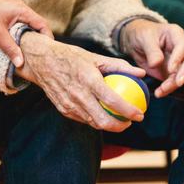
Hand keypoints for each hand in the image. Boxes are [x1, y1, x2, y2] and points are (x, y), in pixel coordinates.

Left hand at [0, 0, 52, 66]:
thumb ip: (10, 48)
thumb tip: (21, 63)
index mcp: (22, 10)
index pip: (42, 24)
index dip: (47, 37)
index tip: (48, 50)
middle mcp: (20, 7)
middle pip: (36, 24)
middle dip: (39, 38)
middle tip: (39, 53)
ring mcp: (13, 8)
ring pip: (27, 24)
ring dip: (28, 36)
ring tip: (29, 50)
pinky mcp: (6, 11)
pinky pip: (19, 23)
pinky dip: (20, 32)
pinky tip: (16, 42)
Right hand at [16, 32, 146, 131]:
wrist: (42, 61)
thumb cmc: (71, 57)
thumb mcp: (95, 57)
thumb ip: (119, 66)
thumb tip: (141, 73)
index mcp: (88, 79)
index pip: (112, 100)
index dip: (128, 111)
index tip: (140, 114)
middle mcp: (78, 95)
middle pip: (103, 120)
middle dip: (120, 126)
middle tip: (130, 122)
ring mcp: (69, 104)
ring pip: (93, 123)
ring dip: (108, 125)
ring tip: (119, 120)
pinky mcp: (63, 109)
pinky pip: (83, 119)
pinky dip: (94, 119)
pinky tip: (102, 114)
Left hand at [120, 20, 183, 97]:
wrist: (135, 41)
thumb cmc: (141, 34)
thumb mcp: (144, 39)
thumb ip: (152, 51)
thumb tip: (156, 64)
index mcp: (175, 34)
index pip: (182, 46)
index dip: (178, 58)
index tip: (170, 69)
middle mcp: (181, 47)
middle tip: (178, 83)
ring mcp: (179, 60)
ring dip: (175, 84)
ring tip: (161, 90)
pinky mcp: (173, 72)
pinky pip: (175, 82)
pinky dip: (168, 89)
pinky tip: (159, 93)